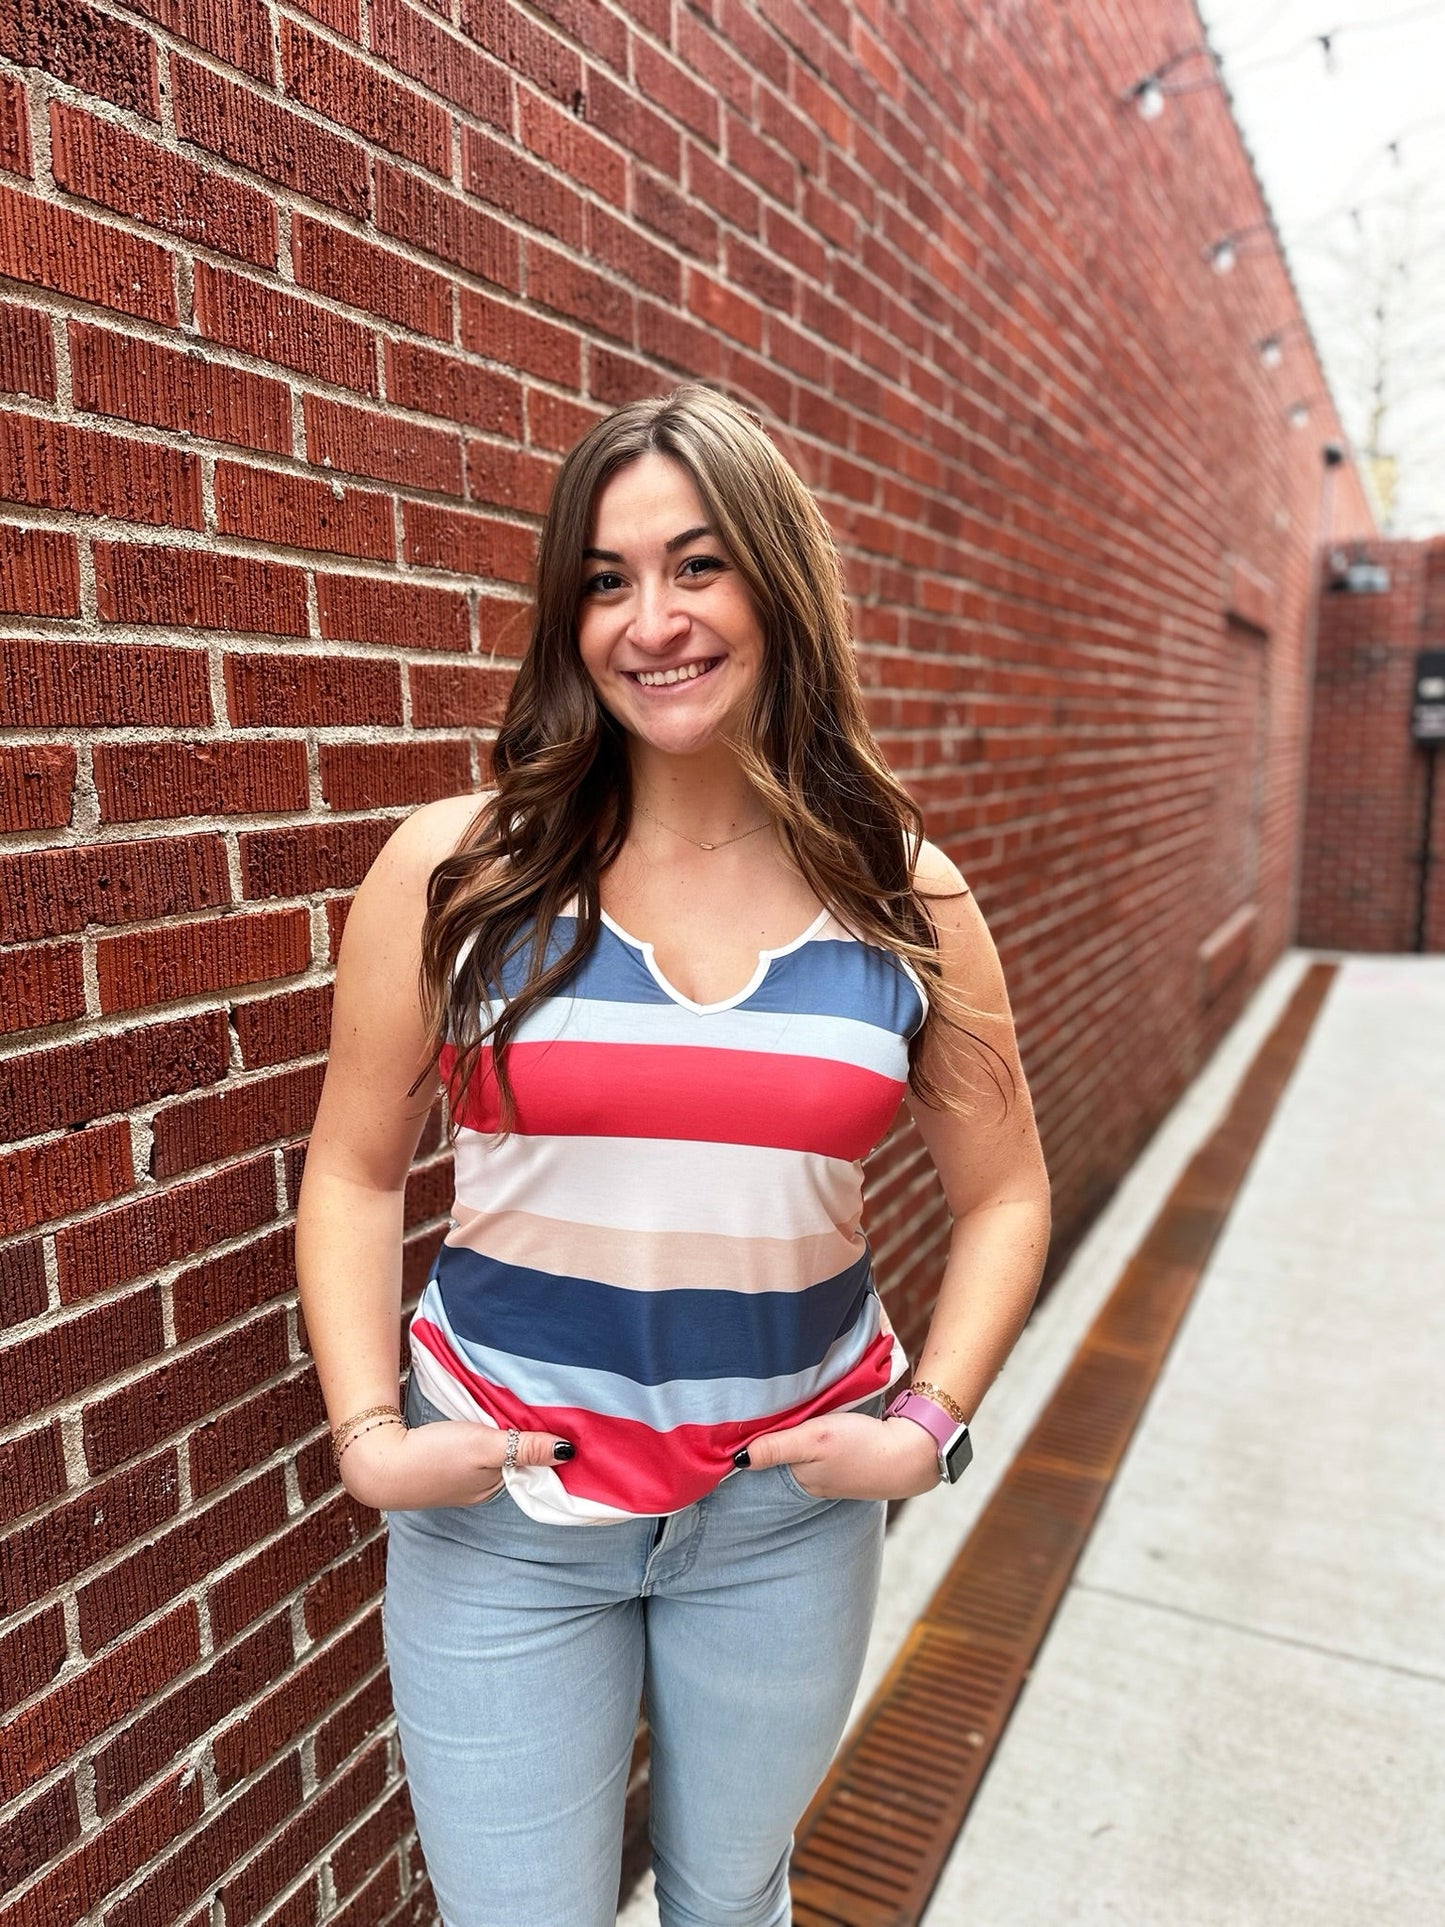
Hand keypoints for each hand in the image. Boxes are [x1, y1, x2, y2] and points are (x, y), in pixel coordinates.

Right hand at [338, 1416, 573, 1511]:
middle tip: (533, 1402)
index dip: (542, 1439)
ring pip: (492, 1450)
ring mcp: (460, 1477)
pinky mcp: (441, 1463)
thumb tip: (569, 1450)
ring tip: (507, 1404)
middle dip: (524, 1434)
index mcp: (496, 1485)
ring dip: (499, 1431)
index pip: (531, 1461)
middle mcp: (481, 1485)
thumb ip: (525, 1447)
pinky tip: (475, 1416)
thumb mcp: (485, 1447)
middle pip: (513, 1455)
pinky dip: (478, 1432)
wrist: (377, 1461)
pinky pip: (472, 1447)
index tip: (554, 1414)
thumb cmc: (433, 1456)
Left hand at [739, 1411, 939, 1500]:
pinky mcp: (850, 1463)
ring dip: (800, 1433)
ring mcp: (833, 1474)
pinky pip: (824, 1450)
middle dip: (778, 1433)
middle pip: (784, 1452)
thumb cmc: (861, 1445)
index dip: (758, 1435)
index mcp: (800, 1477)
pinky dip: (820, 1436)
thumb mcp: (814, 1439)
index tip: (752, 1414)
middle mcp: (813, 1480)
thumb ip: (776, 1446)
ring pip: (804, 1450)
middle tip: (774, 1404)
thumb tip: (736, 1459)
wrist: (912, 1452)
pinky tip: (824, 1423)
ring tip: (798, 1411)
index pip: (767, 1455)